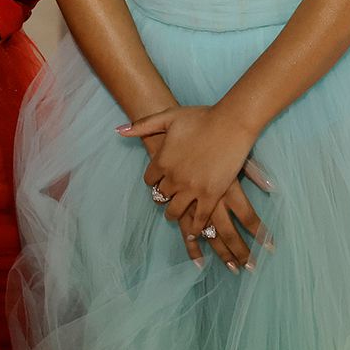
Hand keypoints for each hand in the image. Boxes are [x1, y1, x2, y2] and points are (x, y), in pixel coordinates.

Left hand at [120, 105, 263, 269]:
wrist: (230, 123)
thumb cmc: (201, 117)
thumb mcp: (168, 117)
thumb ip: (143, 126)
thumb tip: (119, 131)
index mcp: (162, 161)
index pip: (149, 180)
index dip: (153, 181)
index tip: (157, 182)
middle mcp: (173, 178)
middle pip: (161, 196)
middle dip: (163, 197)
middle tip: (167, 199)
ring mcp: (192, 189)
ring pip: (176, 210)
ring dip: (173, 214)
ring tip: (175, 216)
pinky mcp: (210, 196)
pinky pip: (199, 219)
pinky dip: (195, 228)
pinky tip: (194, 233)